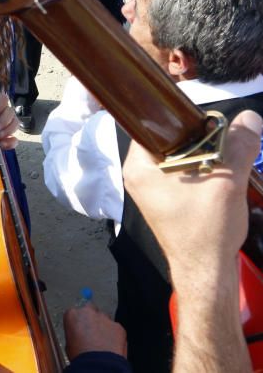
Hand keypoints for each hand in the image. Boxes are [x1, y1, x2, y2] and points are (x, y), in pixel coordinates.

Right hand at [63, 302, 126, 360]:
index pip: (74, 313)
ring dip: (104, 328)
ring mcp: (105, 318)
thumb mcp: (69, 343)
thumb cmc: (81, 356)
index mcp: (72, 315)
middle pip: (90, 310)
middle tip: (91, 334)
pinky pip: (116, 329)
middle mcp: (88, 312)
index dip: (78, 323)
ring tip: (102, 343)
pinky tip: (111, 346)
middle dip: (92, 320)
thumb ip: (75, 332)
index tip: (79, 330)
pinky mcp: (118, 326)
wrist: (98, 364)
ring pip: (104, 320)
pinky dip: (115, 336)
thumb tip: (79, 336)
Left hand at [123, 110, 261, 281]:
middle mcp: (141, 176)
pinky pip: (186, 174)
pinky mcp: (169, 200)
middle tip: (224, 137)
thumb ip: (238, 147)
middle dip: (200, 138)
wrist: (208, 273)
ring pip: (182, 158)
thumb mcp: (226, 182)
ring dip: (206, 156)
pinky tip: (223, 174)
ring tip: (227, 155)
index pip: (153, 126)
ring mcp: (154, 189)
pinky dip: (205, 171)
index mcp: (139, 167)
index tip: (206, 117)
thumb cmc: (206, 229)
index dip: (180, 118)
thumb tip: (250, 118)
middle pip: (170, 140)